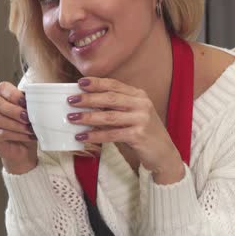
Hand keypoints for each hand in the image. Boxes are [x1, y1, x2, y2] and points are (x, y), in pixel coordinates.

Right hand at [0, 81, 37, 173]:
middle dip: (15, 111)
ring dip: (17, 125)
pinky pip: (1, 133)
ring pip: (0, 119)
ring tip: (30, 129)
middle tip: (28, 117)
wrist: (25, 150)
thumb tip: (46, 99)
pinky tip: (28, 136)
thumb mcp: (34, 114)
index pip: (2, 88)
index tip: (25, 101)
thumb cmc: (29, 128)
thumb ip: (35, 105)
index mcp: (5, 98)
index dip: (13, 93)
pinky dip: (17, 135)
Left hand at [67, 77, 184, 183]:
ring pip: (109, 116)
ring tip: (72, 118)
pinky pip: (112, 134)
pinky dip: (95, 136)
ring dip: (88, 117)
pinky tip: (83, 137)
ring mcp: (142, 119)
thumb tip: (86, 104)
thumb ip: (115, 107)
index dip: (96, 83)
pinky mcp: (139, 135)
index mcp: (139, 95)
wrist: (163, 153)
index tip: (80, 82)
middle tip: (70, 100)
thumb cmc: (143, 132)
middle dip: (88, 98)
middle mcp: (141, 104)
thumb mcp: (132, 115)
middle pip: (110, 98)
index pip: (114, 85)